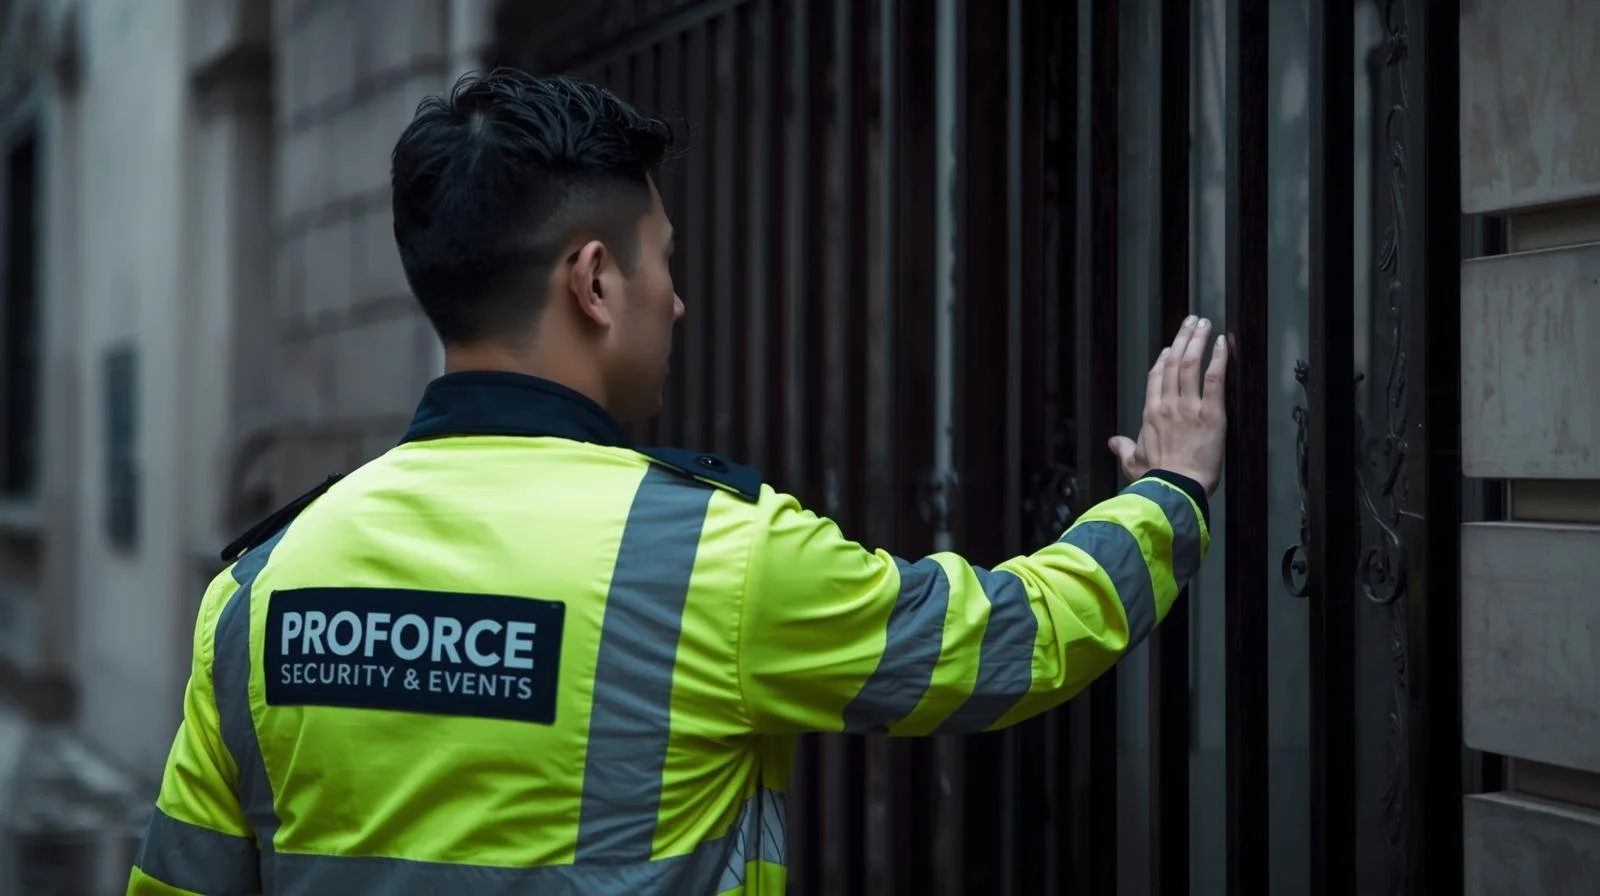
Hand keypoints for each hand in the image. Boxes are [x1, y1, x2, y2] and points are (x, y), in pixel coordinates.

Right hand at [1107, 316, 1228, 495]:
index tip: (1170, 348)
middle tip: (1192, 321)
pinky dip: (1219, 359)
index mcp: (1150, 414)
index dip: (1163, 360)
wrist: (1174, 489)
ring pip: (1190, 364)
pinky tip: (1223, 344)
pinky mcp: (1210, 414)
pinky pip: (1214, 380)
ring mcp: (1188, 407)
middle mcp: (1167, 405)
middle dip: (1182, 338)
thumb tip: (1114, 442)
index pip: (1156, 378)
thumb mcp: (1133, 464)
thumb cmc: (1155, 480)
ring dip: (1198, 340)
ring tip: (1205, 323)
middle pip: (1173, 362)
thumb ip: (1124, 449)